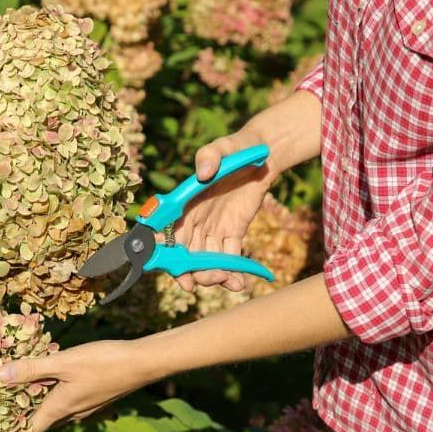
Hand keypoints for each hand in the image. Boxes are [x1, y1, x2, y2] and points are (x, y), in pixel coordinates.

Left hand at [0, 340, 151, 431]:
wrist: (142, 363)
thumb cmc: (103, 362)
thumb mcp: (63, 362)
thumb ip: (32, 369)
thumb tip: (0, 377)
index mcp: (60, 409)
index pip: (29, 431)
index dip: (11, 426)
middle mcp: (72, 414)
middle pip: (41, 421)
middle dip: (23, 411)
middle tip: (5, 392)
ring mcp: (86, 407)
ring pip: (56, 410)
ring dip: (40, 400)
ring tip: (25, 379)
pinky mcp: (96, 397)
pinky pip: (69, 400)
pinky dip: (56, 391)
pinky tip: (55, 372)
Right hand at [175, 128, 278, 291]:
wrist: (262, 154)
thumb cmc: (236, 148)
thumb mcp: (222, 148)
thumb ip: (210, 156)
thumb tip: (201, 174)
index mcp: (185, 203)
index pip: (170, 233)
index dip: (170, 255)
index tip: (178, 272)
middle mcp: (195, 219)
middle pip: (187, 253)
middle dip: (194, 272)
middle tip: (211, 279)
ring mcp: (214, 227)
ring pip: (206, 260)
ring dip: (213, 275)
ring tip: (229, 282)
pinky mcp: (233, 231)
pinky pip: (229, 256)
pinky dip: (232, 271)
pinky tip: (239, 283)